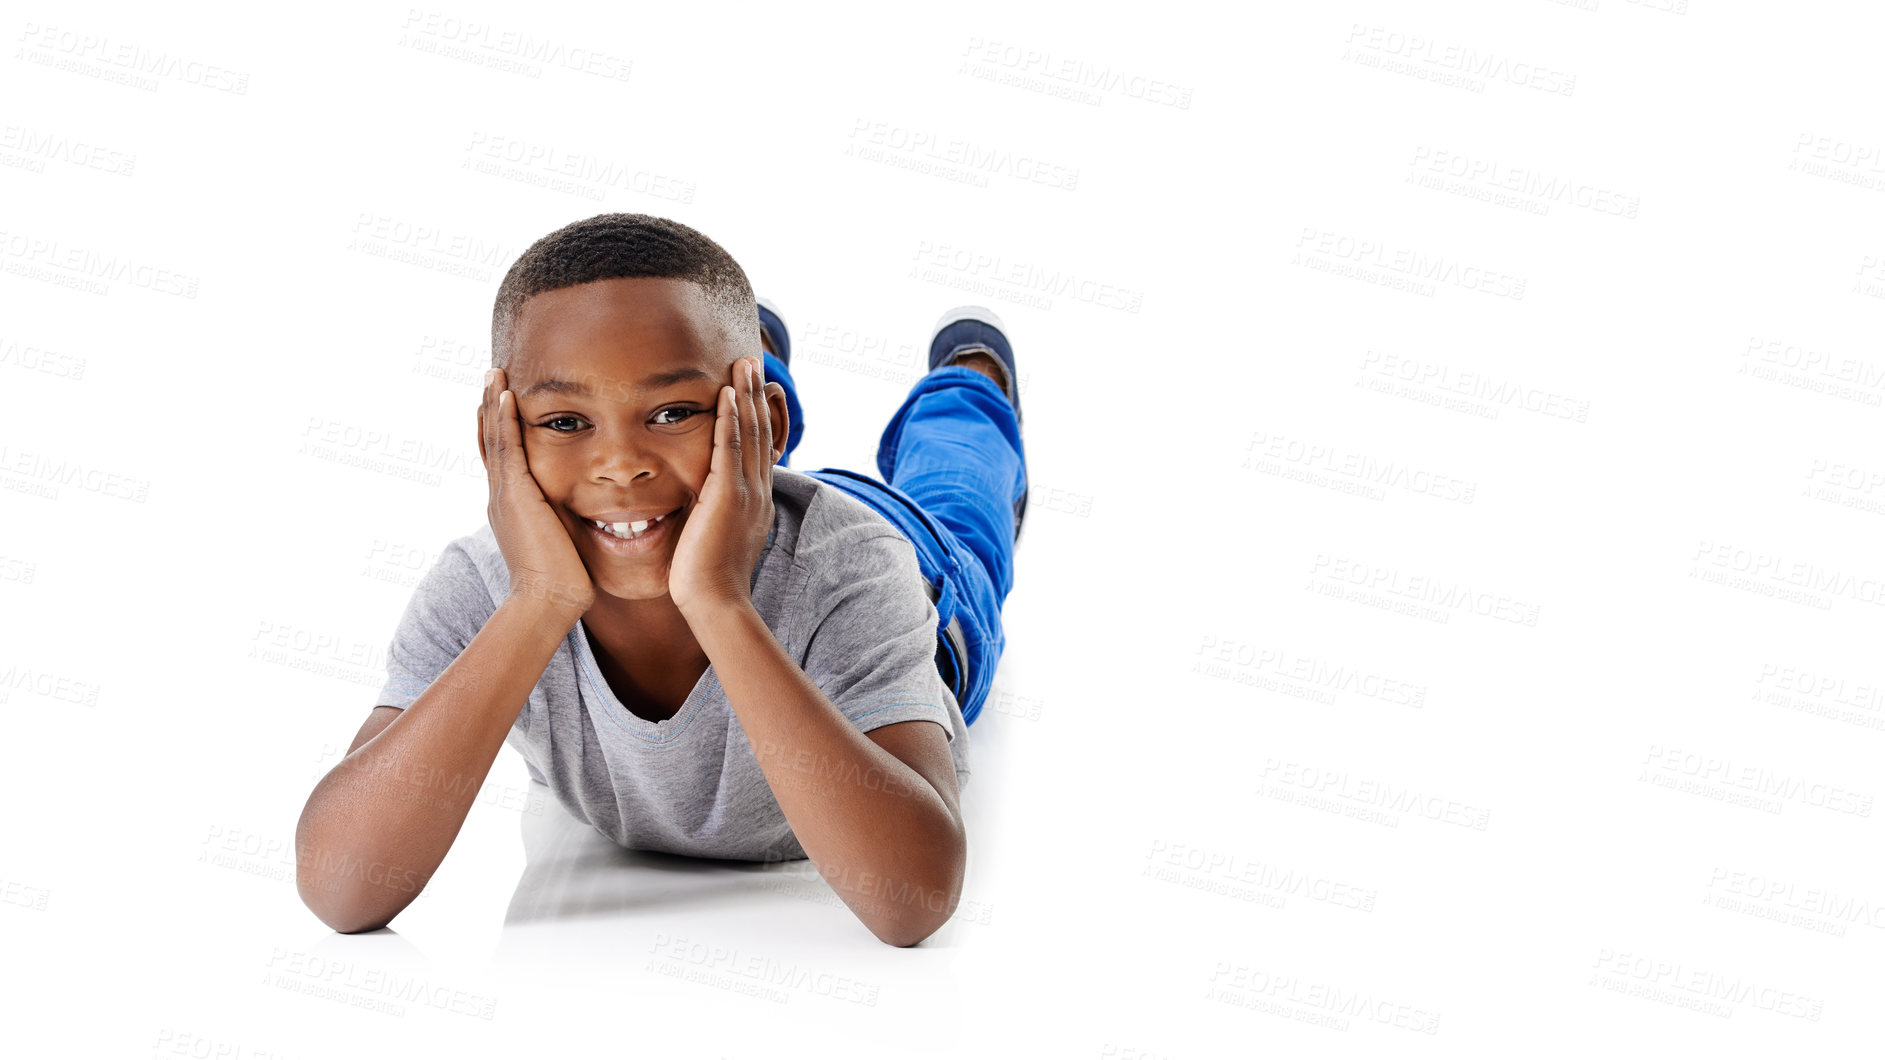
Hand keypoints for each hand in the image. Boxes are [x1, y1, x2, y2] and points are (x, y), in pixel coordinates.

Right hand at [478, 368, 595, 619]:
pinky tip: (507, 395)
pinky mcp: (516, 495)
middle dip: (491, 409)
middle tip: (491, 377)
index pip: (503, 459)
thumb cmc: (565, 580)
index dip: (500, 430)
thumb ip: (568, 520)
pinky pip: (508, 448)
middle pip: (491, 442)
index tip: (503, 402)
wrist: (551, 600)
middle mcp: (501, 497)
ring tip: (494, 373)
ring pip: (495, 439)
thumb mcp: (564, 540)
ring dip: (494, 404)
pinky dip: (505, 420)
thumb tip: (593, 513)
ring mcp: (505, 495)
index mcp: (513, 507)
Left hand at [669, 355, 776, 615]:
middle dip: (757, 395)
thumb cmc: (707, 579)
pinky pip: (731, 448)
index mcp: (756, 500)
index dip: (759, 415)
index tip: (754, 389)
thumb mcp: (716, 537)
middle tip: (753, 363)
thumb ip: (714, 513)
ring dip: (747, 395)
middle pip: (763, 432)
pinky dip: (730, 419)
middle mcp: (758, 491)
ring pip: (751, 433)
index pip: (762, 448)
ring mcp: (746, 492)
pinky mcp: (728, 495)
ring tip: (744, 365)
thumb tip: (702, 506)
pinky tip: (726, 395)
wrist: (714, 601)